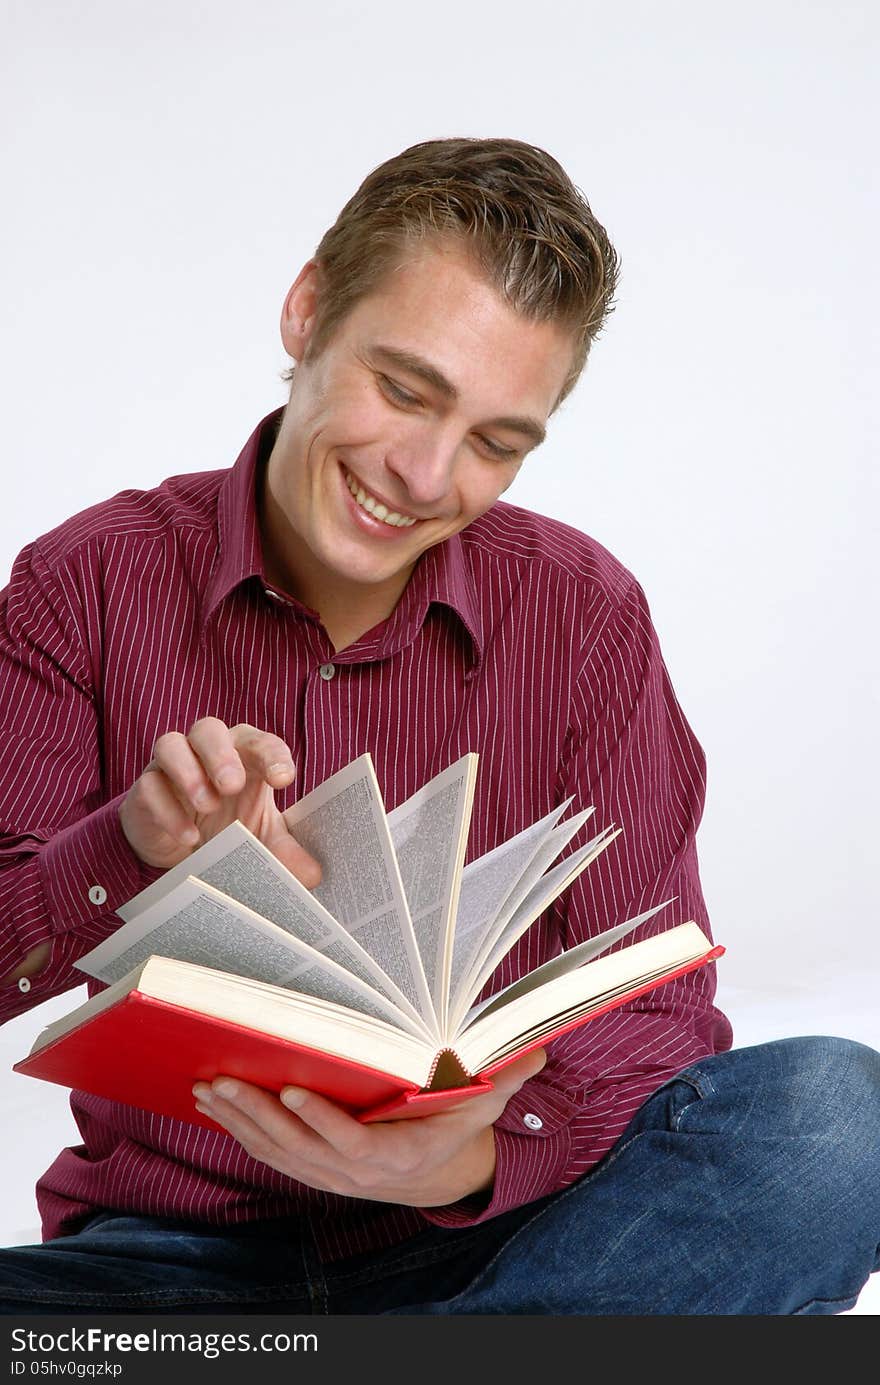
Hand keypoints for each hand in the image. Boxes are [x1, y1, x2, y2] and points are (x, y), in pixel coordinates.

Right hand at [119, 717, 321, 883]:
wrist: (175, 847)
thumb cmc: (224, 827)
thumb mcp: (258, 839)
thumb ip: (284, 852)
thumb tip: (314, 876)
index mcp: (241, 755)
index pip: (258, 742)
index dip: (272, 754)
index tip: (283, 779)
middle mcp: (204, 751)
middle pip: (208, 729)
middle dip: (221, 754)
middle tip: (233, 785)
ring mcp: (170, 767)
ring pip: (170, 745)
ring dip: (189, 773)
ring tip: (207, 805)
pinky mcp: (144, 790)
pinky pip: (149, 787)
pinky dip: (168, 810)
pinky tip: (188, 836)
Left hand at [191, 1047, 547, 1206]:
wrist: (438, 1176)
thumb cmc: (456, 1127)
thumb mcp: (482, 1104)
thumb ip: (504, 1077)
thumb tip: (535, 1047)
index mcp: (397, 1156)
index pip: (352, 1144)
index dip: (320, 1121)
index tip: (291, 1090)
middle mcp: (357, 1175)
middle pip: (298, 1148)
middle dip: (257, 1113)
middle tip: (221, 1079)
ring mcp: (330, 1177)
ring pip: (276, 1152)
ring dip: (237, 1122)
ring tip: (207, 1086)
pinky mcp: (313, 1170)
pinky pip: (270, 1154)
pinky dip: (240, 1131)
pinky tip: (216, 1106)